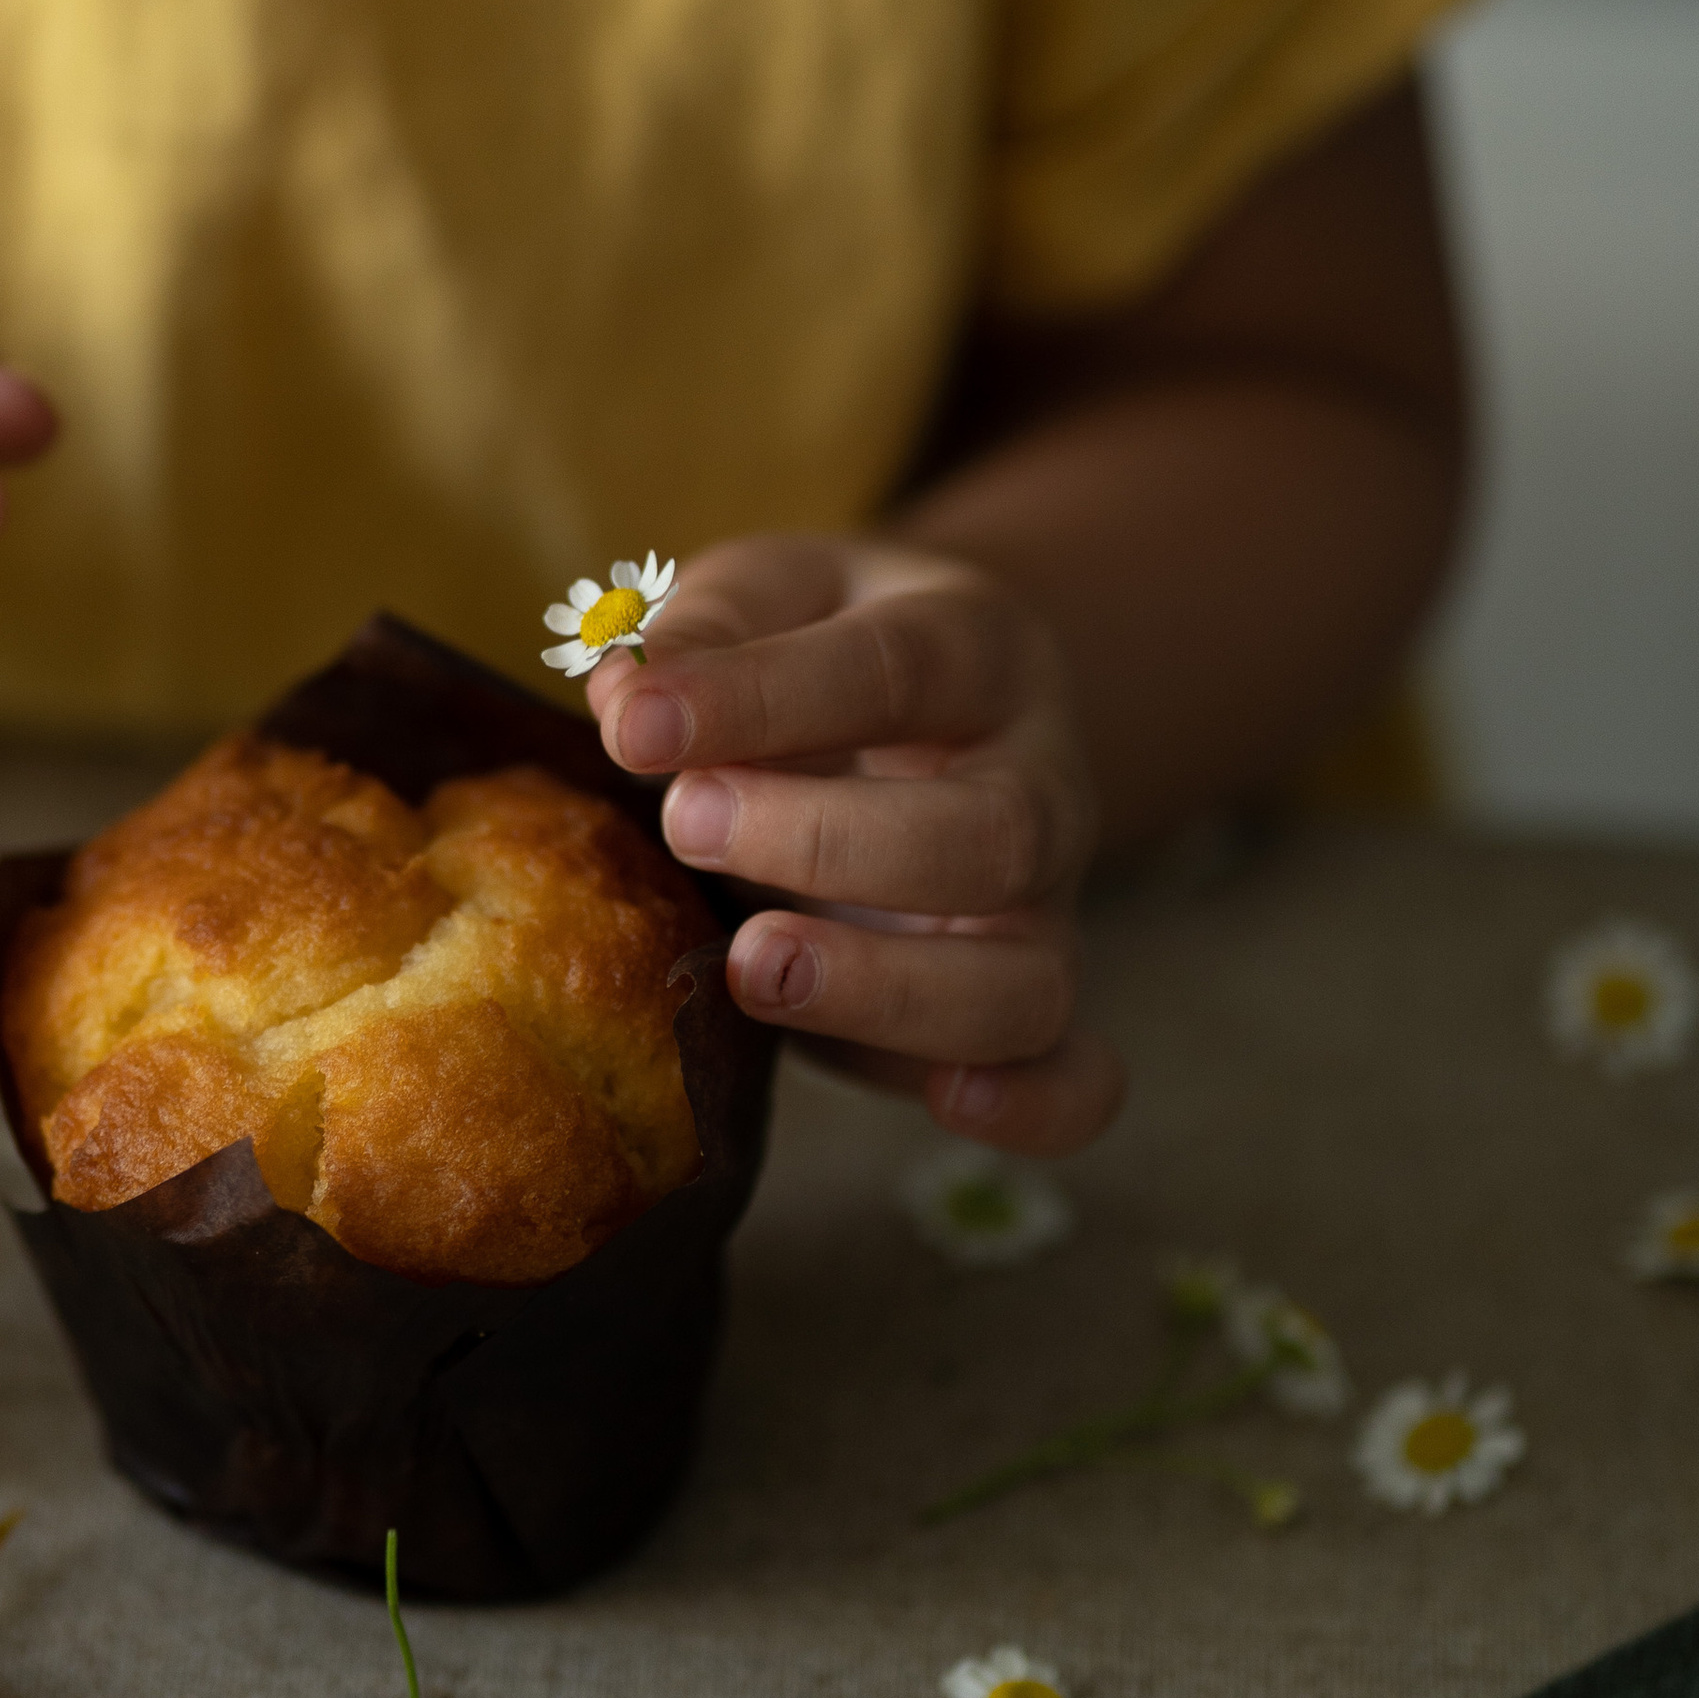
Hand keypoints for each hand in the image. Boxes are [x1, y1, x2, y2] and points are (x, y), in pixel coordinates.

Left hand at [587, 534, 1124, 1154]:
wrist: (935, 706)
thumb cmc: (825, 645)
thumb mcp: (769, 591)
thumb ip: (704, 627)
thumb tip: (626, 699)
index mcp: (978, 652)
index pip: (894, 670)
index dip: (764, 699)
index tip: (636, 726)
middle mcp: (1037, 786)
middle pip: (990, 835)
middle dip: (827, 844)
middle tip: (688, 821)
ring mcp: (1041, 909)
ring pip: (1023, 980)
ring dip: (887, 992)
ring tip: (747, 965)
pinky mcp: (1023, 1007)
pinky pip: (1071, 1078)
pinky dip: (1035, 1106)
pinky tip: (948, 1104)